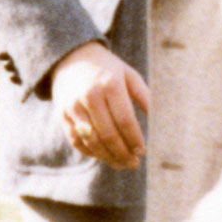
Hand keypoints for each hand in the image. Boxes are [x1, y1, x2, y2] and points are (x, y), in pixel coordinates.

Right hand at [51, 40, 148, 168]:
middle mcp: (89, 95)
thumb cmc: (108, 69)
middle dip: (123, 153)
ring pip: (92, 140)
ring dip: (108, 157)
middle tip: (134, 163)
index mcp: (109, 85)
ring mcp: (73, 105)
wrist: (71, 57)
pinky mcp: (61, 114)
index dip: (134, 139)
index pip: (125, 120)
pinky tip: (103, 156)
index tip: (142, 151)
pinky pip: (76, 140)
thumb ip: (145, 96)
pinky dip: (90, 152)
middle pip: (108, 134)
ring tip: (121, 164)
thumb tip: (160, 121)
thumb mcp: (129, 75)